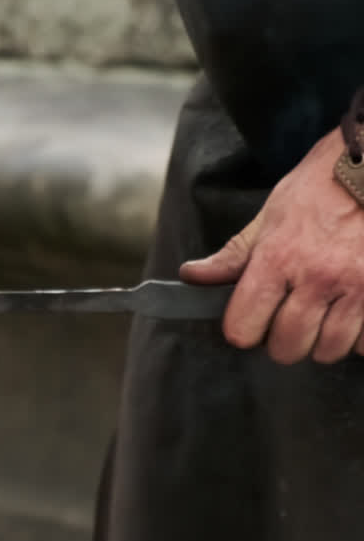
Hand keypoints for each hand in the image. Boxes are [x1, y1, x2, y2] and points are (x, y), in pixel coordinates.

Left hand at [180, 128, 363, 364]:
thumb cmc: (320, 190)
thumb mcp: (269, 217)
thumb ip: (233, 255)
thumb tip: (193, 275)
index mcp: (278, 259)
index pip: (244, 327)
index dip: (243, 329)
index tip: (250, 322)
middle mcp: (317, 278)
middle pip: (286, 346)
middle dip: (283, 341)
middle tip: (289, 321)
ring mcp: (358, 288)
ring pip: (328, 350)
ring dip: (322, 342)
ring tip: (324, 317)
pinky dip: (358, 338)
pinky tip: (353, 316)